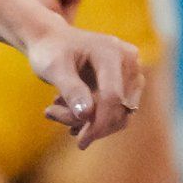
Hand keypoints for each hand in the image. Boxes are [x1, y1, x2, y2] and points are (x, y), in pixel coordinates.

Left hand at [24, 19, 145, 148]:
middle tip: (50, 113)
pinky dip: (93, 118)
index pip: (113, 96)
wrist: (53, 40)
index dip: (99, 123)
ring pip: (120, 114)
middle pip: (119, 108)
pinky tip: (67, 110)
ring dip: (88, 121)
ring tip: (55, 109)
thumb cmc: (50, 50)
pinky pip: (117, 112)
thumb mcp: (53, 68)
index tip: (80, 142)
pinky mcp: (128, 84)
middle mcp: (129, 61)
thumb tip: (85, 115)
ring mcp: (132, 73)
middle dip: (88, 122)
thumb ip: (70, 89)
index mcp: (112, 52)